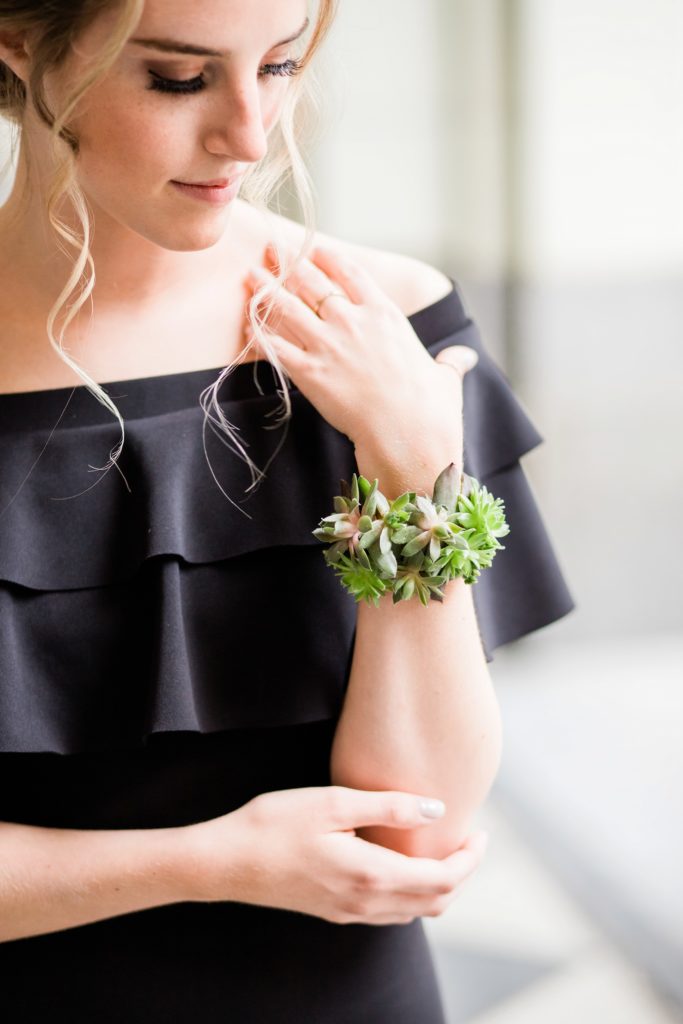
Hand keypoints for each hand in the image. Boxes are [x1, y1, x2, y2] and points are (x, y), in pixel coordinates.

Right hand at [184, 785, 488, 925]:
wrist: (224, 862)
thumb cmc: (274, 824)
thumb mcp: (333, 803)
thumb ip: (389, 808)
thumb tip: (438, 810)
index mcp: (372, 876)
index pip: (444, 880)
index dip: (471, 859)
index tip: (481, 832)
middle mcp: (366, 903)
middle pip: (435, 902)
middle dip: (462, 874)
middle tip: (469, 840)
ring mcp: (349, 912)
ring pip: (413, 912)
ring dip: (438, 886)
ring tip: (442, 849)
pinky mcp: (334, 912)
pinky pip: (389, 913)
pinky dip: (411, 893)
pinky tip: (402, 864)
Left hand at [244, 246, 477, 472]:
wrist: (409, 434)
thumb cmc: (432, 408)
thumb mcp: (446, 377)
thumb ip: (451, 362)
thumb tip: (465, 358)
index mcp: (385, 314)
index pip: (350, 273)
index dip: (328, 257)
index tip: (313, 248)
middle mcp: (353, 321)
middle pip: (311, 281)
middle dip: (288, 262)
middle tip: (270, 249)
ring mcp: (328, 345)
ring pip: (287, 306)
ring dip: (266, 287)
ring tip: (251, 274)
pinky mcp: (310, 374)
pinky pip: (275, 347)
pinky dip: (259, 332)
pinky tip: (247, 324)